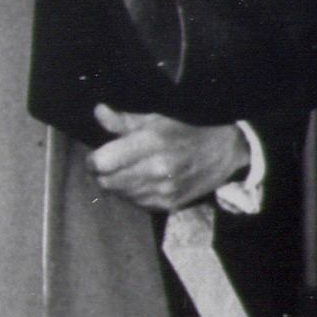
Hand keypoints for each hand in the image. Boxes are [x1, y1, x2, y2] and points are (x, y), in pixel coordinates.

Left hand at [91, 107, 249, 212]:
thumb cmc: (187, 132)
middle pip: (106, 182)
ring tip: (127, 172)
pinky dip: (132, 194)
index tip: (98, 155)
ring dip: (117, 184)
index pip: (101, 162)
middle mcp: (156, 169)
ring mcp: (163, 190)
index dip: (94, 159)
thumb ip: (124, 121)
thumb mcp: (157, 120)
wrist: (223, 154)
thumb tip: (98, 112)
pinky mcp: (168, 204)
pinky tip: (142, 182)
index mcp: (151, 143)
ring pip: (119, 194)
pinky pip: (135, 203)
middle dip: (102, 174)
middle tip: (109, 165)